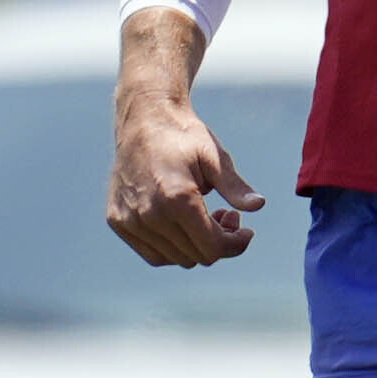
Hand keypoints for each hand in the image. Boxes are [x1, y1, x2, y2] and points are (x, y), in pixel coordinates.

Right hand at [107, 89, 261, 266]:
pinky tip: (183, 225)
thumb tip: (259, 205)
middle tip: (227, 216)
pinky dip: (173, 248)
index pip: (212, 248)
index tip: (246, 229)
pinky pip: (153, 254)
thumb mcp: (214, 157)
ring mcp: (130, 220)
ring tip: (205, 218)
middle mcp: (150, 214)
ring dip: (197, 246)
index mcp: (177, 198)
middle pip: (197, 256)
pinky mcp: (117, 221)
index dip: (236, 244)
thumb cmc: (182, 135)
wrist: (143, 118)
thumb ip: (236, 187)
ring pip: (176, 259)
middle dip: (220, 242)